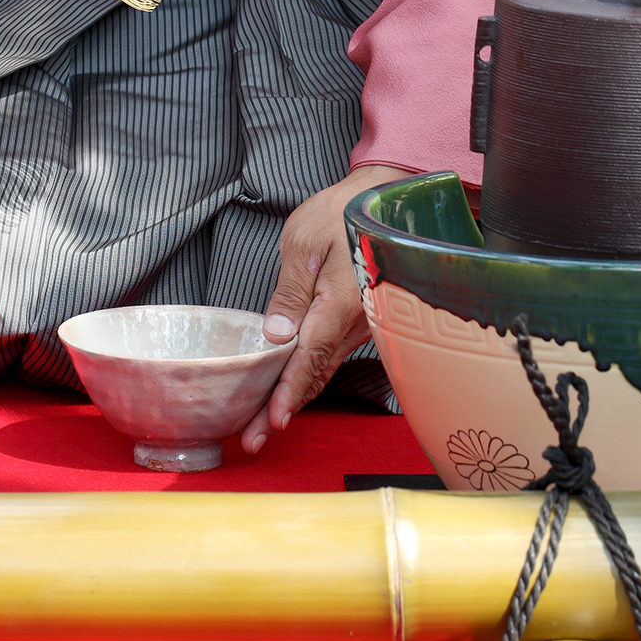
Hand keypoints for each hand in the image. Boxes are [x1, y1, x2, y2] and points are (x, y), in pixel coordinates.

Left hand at [240, 163, 411, 453]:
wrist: (387, 201)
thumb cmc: (344, 212)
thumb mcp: (305, 242)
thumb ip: (291, 292)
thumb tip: (276, 336)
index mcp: (342, 302)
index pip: (310, 356)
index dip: (288, 391)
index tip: (271, 419)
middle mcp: (356, 323)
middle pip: (314, 375)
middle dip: (282, 409)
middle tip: (253, 439)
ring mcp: (359, 326)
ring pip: (322, 371)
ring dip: (293, 399)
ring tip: (261, 427)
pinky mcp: (355, 324)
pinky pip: (328, 358)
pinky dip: (306, 380)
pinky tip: (286, 394)